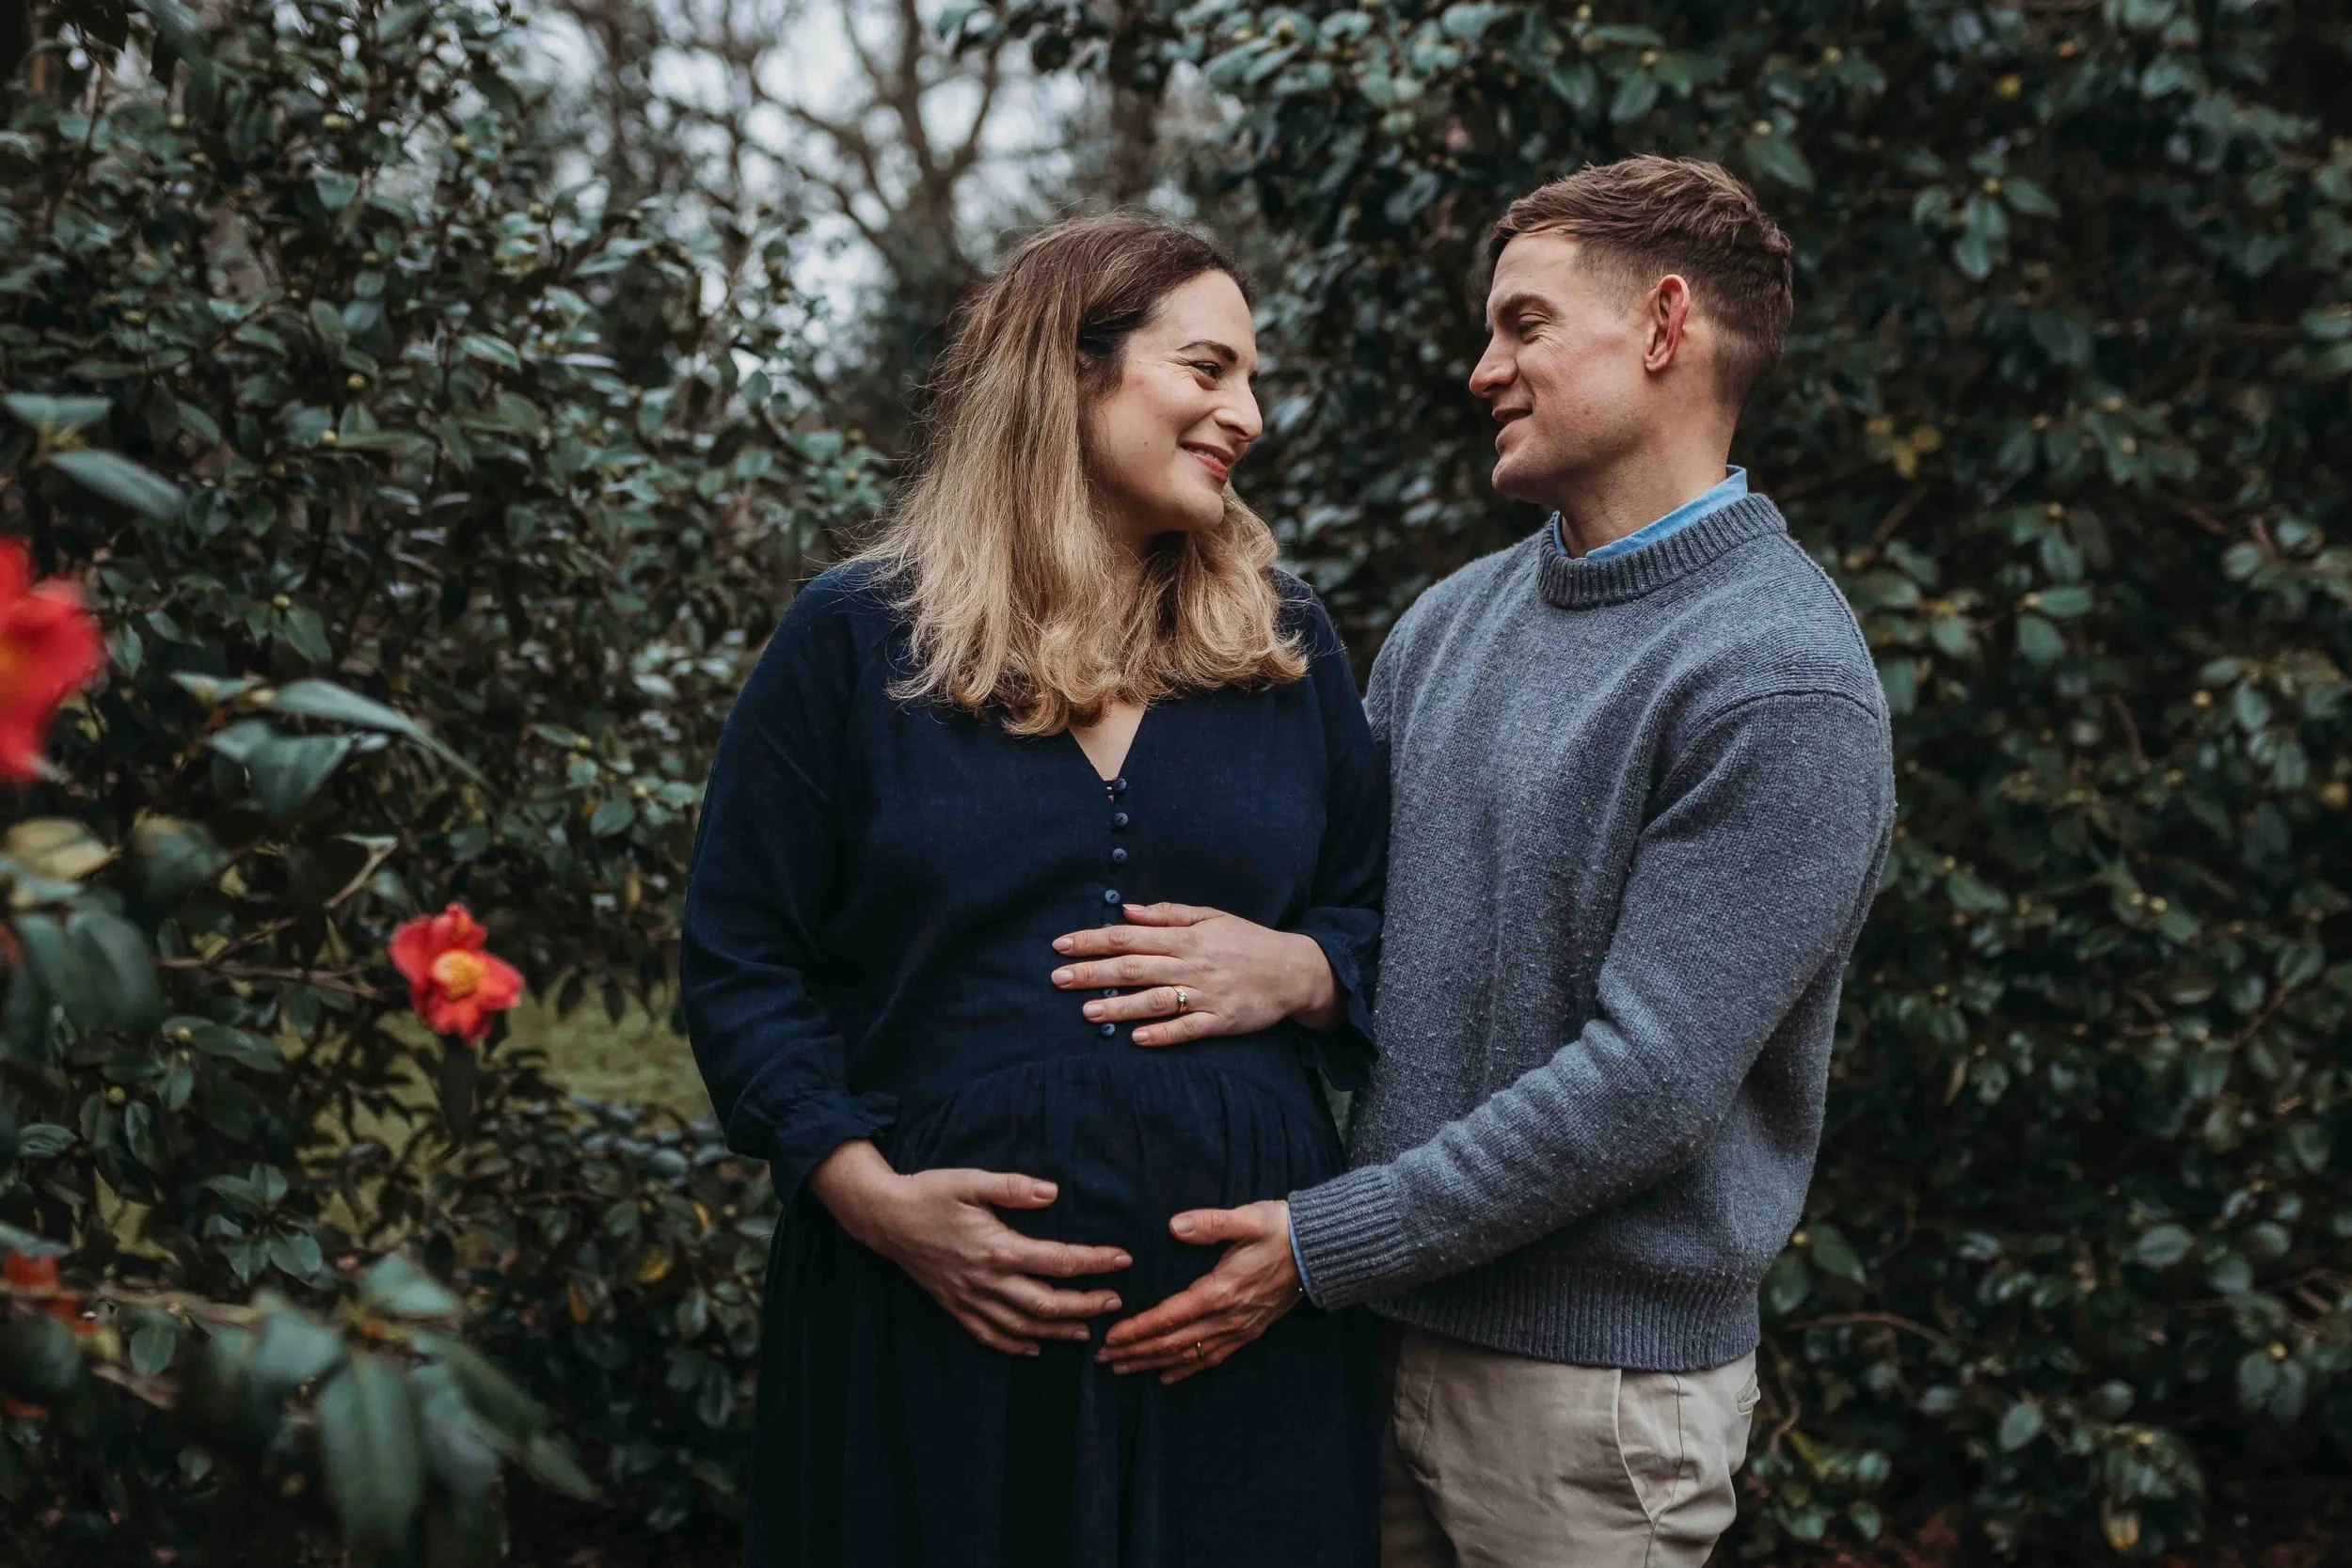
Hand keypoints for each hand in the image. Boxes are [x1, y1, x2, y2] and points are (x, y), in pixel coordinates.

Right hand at [808, 1141, 1130, 1356]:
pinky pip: (988, 1335)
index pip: (1057, 1261)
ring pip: (1021, 1326)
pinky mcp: (954, 1305)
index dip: (1094, 1262)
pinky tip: (1035, 1346)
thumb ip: (1013, 1187)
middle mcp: (986, 1280)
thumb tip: (1053, 1192)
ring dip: (1057, 1330)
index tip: (1122, 1260)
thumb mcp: (970, 1181)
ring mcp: (969, 1298)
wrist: (883, 1217)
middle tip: (1114, 1302)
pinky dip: (1014, 1345)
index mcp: (996, 1248)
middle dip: (1084, 1306)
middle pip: (1045, 1304)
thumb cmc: (929, 1193)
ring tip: (1086, 1330)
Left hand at [1050, 903, 1338, 1044]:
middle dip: (1093, 973)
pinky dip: (1162, 1033)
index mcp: (1186, 937)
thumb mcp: (1210, 917)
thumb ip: (1168, 914)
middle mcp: (1192, 964)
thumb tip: (1127, 911)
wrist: (1294, 970)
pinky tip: (1136, 1038)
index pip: (1129, 937)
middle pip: (1135, 967)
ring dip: (1120, 1006)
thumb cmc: (1248, 941)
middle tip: (1058, 979)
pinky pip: (1187, 1029)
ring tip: (1087, 1012)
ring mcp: (1206, 994)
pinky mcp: (1220, 1021)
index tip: (1061, 945)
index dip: (1092, 940)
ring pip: (1156, 1000)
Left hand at [1097, 1199, 1300, 1382]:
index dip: (1137, 1330)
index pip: (1169, 1317)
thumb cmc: (1280, 1229)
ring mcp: (1238, 1328)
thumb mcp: (1247, 1219)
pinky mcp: (1249, 1331)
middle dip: (1135, 1352)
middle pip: (1172, 1342)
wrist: (1320, 1250)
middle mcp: (1227, 1317)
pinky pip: (1213, 1358)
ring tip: (1123, 1369)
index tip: (1110, 1338)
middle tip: (1103, 1359)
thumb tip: (1174, 1226)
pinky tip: (1167, 1377)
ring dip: (1153, 1364)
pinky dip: (1186, 1369)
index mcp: (1220, 1291)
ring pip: (1188, 1354)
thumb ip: (1210, 1223)